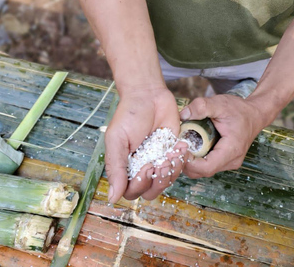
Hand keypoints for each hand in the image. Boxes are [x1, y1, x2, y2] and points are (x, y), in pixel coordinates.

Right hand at [105, 85, 186, 202]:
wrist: (148, 95)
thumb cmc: (129, 115)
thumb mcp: (116, 140)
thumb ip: (115, 168)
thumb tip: (112, 198)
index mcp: (124, 167)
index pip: (131, 192)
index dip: (140, 184)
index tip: (145, 165)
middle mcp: (141, 168)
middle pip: (150, 192)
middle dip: (158, 180)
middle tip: (159, 161)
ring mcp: (158, 162)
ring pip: (166, 183)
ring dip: (171, 170)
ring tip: (171, 152)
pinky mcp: (173, 153)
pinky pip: (179, 168)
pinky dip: (181, 160)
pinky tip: (179, 145)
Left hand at [180, 94, 266, 178]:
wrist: (254, 114)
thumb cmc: (238, 109)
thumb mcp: (219, 103)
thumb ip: (201, 106)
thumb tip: (183, 115)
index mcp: (232, 150)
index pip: (206, 167)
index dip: (188, 161)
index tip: (178, 147)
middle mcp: (231, 161)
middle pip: (201, 172)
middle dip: (185, 162)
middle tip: (174, 146)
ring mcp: (228, 163)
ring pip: (201, 171)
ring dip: (188, 161)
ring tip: (180, 145)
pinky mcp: (224, 161)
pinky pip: (205, 166)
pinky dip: (194, 159)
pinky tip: (188, 146)